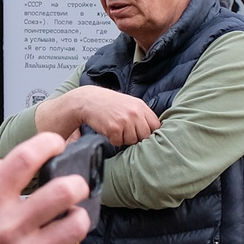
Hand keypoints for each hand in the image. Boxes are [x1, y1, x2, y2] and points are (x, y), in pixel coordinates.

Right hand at [0, 132, 88, 243]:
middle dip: (76, 182)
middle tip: (74, 186)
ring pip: (76, 224)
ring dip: (77, 216)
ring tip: (69, 217)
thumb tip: (7, 160)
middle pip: (63, 191)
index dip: (48, 144)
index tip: (56, 143)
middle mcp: (8, 227)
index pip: (25, 159)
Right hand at [37, 85, 158, 146]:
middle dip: (136, 137)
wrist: (88, 100)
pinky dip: (113, 140)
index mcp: (140, 106)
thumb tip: (152, 131)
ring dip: (123, 139)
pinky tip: (108, 130)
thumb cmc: (108, 103)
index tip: (143, 135)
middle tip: (126, 132)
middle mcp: (135, 113)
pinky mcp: (114, 128)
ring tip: (116, 129)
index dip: (150, 132)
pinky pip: (118, 142)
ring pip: (132, 141)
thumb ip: (141, 115)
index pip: (156, 126)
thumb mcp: (129, 104)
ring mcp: (125, 121)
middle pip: (145, 136)